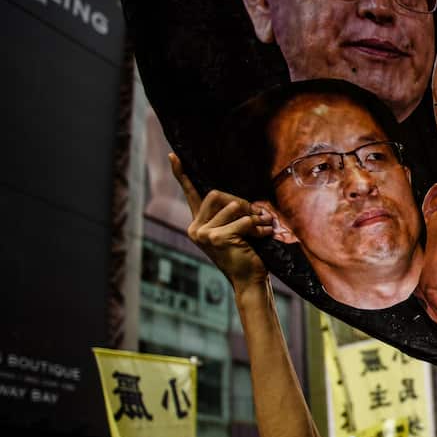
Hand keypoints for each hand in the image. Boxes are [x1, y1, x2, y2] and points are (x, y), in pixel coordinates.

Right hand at [171, 153, 271, 289]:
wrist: (249, 281)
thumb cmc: (246, 254)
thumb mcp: (236, 230)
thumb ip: (232, 214)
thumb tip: (239, 201)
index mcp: (198, 224)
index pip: (190, 194)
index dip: (182, 174)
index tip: (173, 156)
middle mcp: (195, 228)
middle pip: (217, 194)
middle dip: (242, 203)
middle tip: (257, 217)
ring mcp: (203, 234)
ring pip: (233, 206)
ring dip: (254, 217)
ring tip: (261, 230)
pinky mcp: (217, 238)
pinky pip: (244, 221)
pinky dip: (258, 228)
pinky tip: (263, 237)